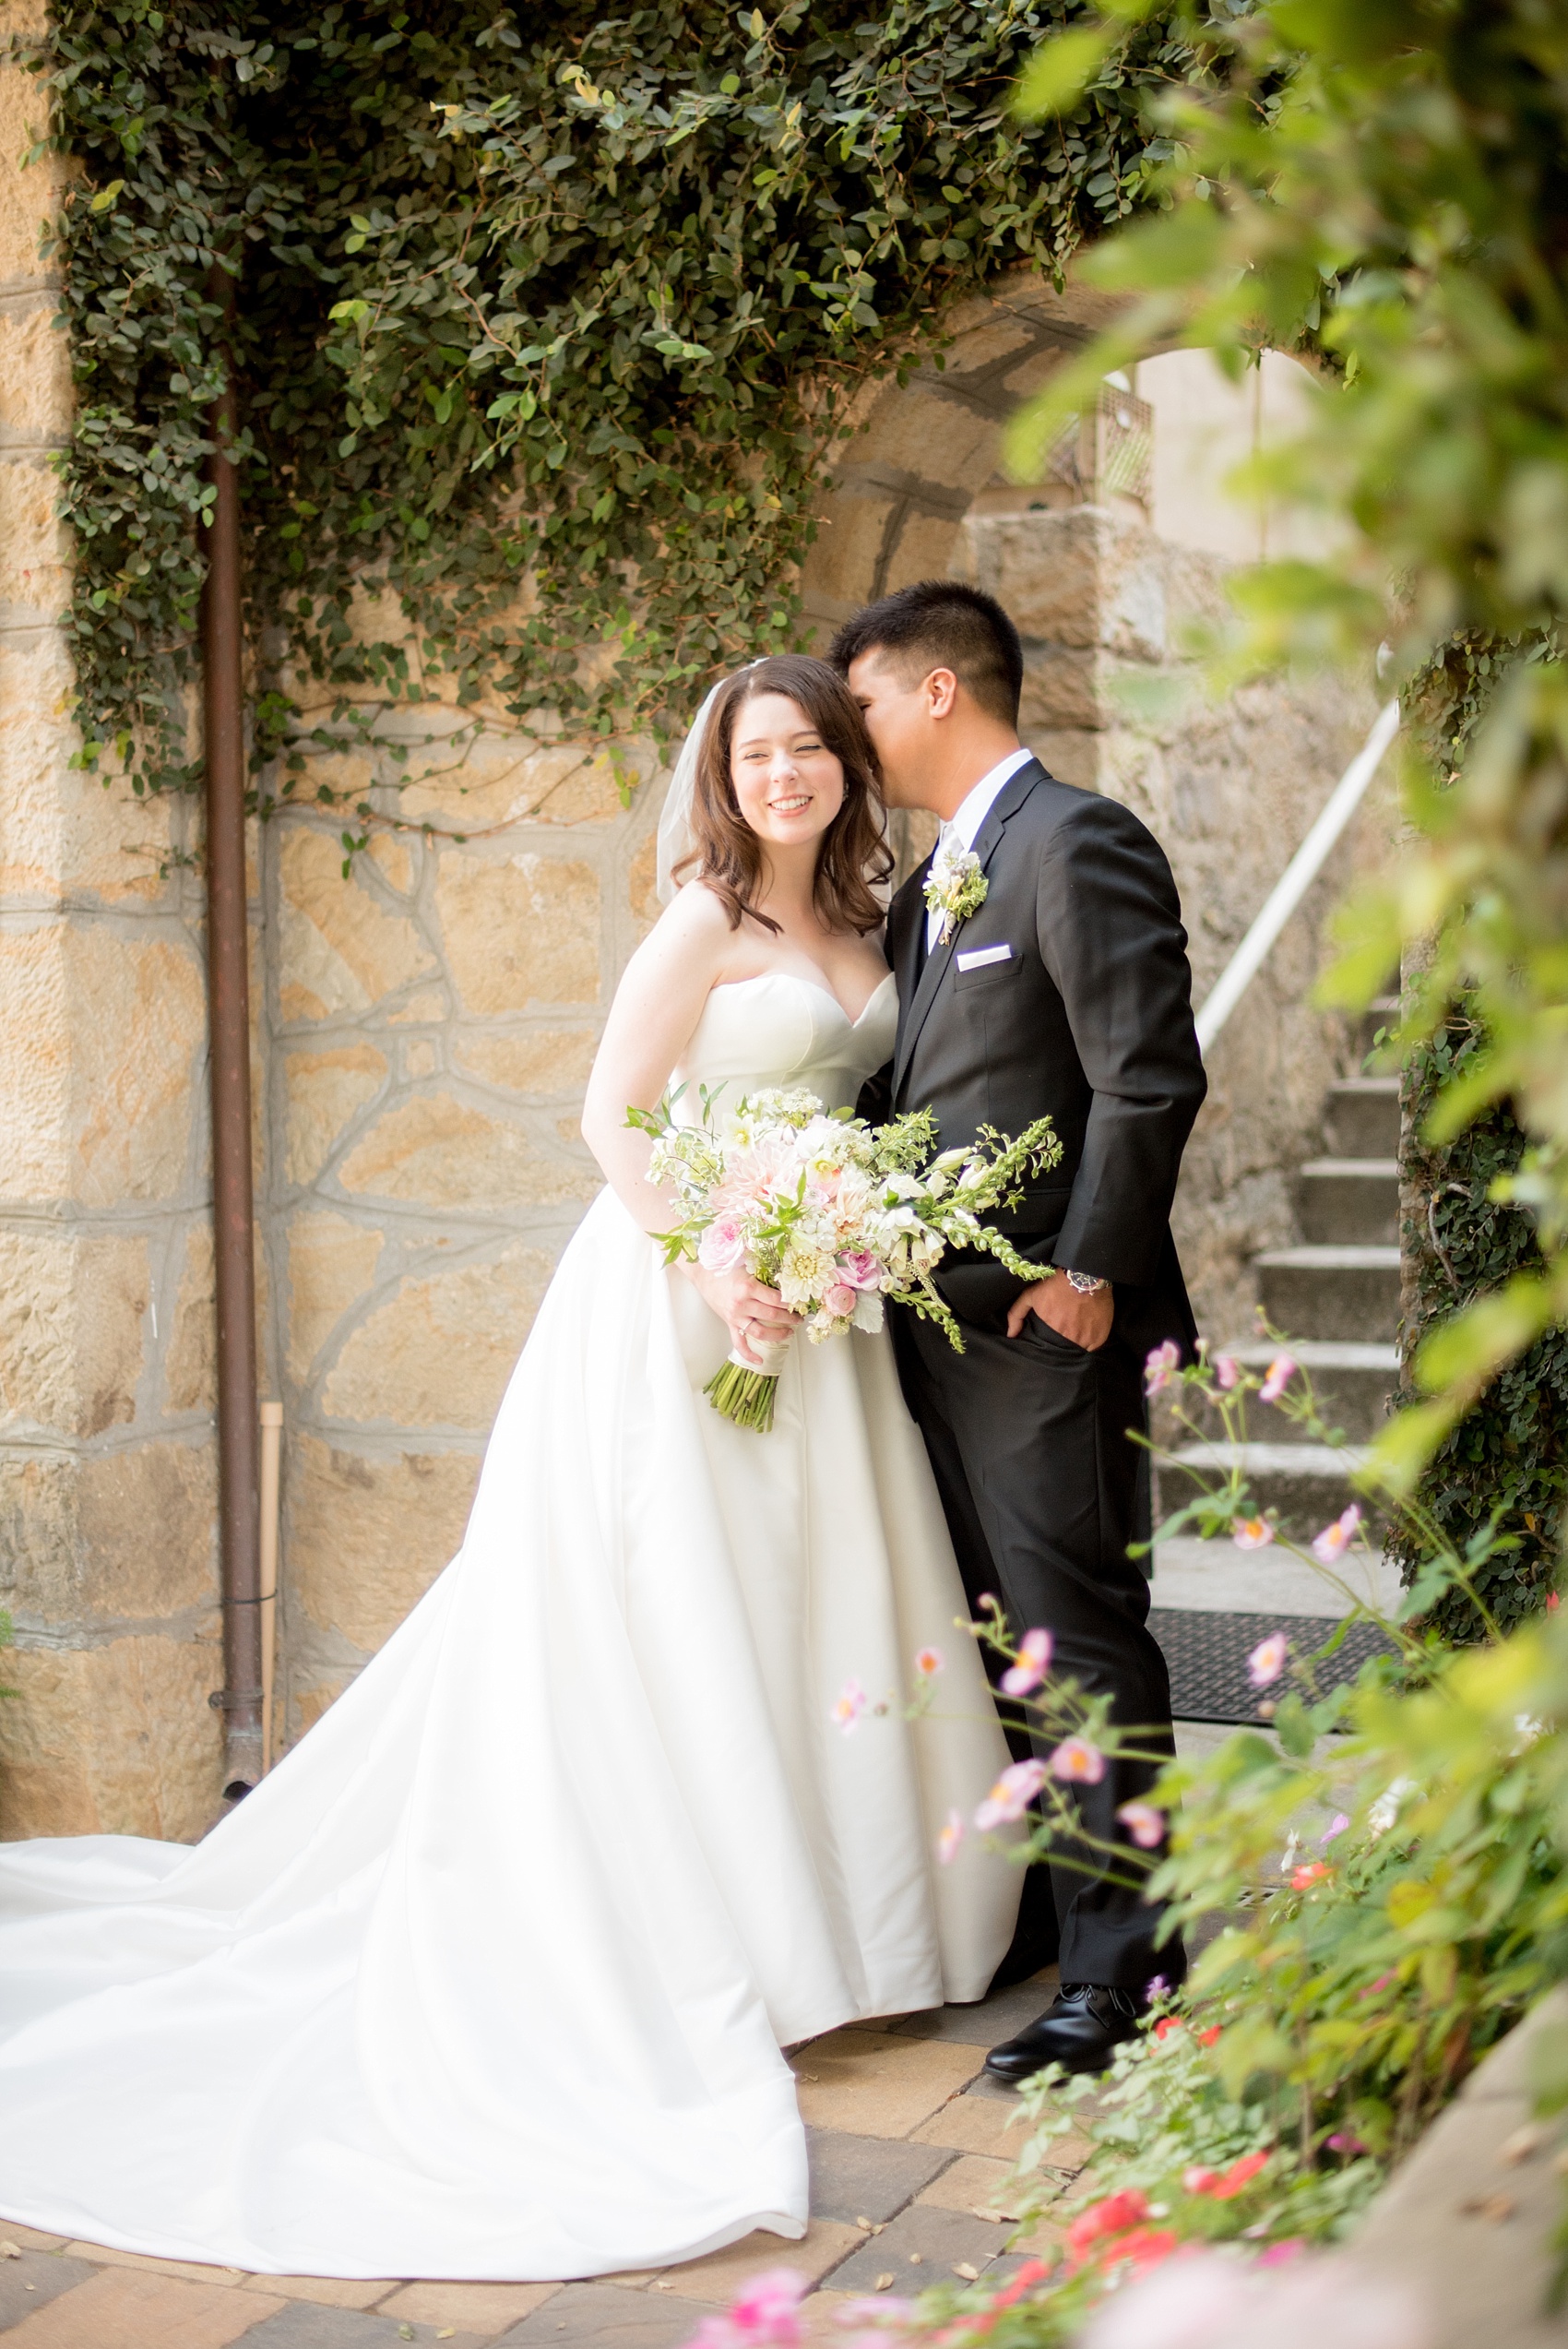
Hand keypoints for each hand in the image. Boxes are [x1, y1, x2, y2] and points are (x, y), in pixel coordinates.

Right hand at [682, 1262, 798, 1365]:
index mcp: (748, 1288)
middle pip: (772, 1316)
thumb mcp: (749, 1267)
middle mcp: (742, 1304)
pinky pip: (739, 1343)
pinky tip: (760, 1360)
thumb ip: (766, 1275)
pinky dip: (749, 1354)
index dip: (790, 1303)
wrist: (705, 1275)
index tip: (800, 1303)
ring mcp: (736, 1317)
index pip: (776, 1299)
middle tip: (800, 1317)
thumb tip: (787, 1281)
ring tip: (790, 1332)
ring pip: (760, 1332)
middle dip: (790, 1318)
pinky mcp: (730, 1324)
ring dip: (778, 1335)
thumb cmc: (728, 1269)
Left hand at [1006, 1275, 1113, 1351]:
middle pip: (1064, 1349)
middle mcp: (1070, 1338)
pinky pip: (1093, 1346)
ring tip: (1075, 1330)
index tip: (1050, 1336)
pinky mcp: (1101, 1336)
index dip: (1049, 1343)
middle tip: (1063, 1331)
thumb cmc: (1056, 1284)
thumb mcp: (1031, 1295)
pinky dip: (1089, 1340)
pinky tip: (1086, 1329)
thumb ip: (1016, 1314)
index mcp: (1052, 1330)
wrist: (1085, 1273)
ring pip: (1079, 1349)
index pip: (1048, 1347)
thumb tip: (1010, 1335)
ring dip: (1076, 1343)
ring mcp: (1087, 1338)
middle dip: (1062, 1343)